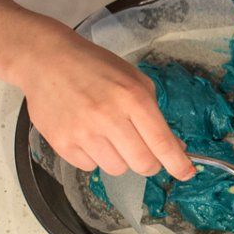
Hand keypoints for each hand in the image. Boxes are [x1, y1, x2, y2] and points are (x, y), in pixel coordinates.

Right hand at [13, 26, 193, 180]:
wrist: (47, 60)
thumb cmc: (95, 67)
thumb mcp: (134, 80)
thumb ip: (155, 114)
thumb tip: (175, 147)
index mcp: (132, 98)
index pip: (162, 143)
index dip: (178, 164)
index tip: (186, 174)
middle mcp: (108, 117)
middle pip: (142, 164)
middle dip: (149, 163)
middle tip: (144, 152)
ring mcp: (83, 132)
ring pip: (117, 169)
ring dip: (120, 158)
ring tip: (108, 134)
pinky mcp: (62, 143)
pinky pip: (89, 167)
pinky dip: (94, 157)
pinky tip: (87, 134)